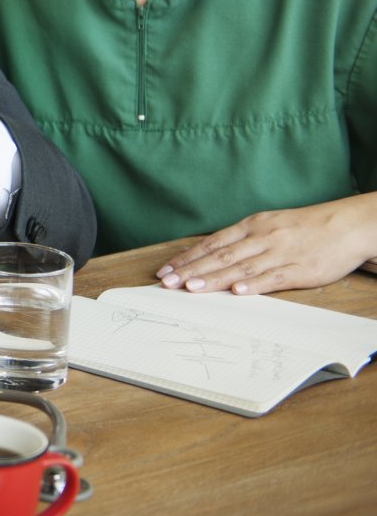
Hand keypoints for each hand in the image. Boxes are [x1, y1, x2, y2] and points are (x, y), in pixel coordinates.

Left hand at [156, 193, 376, 294]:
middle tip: (167, 282)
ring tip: (192, 287)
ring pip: (242, 268)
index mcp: (253, 226)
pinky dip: (254, 285)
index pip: (212, 243)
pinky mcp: (301, 270)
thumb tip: (212, 255)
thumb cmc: (305, 227)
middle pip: (221, 256)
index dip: (187, 257)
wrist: (348, 225)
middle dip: (191, 269)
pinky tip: (237, 292)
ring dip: (215, 278)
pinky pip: (274, 278)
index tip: (166, 270)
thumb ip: (243, 239)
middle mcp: (263, 238)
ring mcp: (281, 254)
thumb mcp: (270, 224)